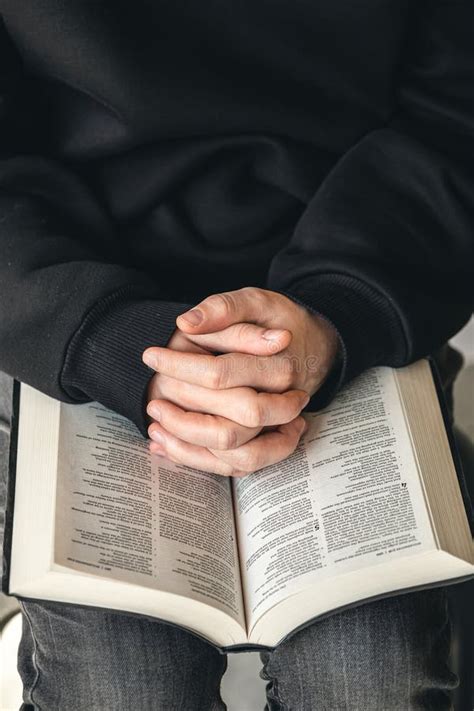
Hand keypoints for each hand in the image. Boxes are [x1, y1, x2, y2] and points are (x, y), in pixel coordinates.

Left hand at [143, 288, 338, 475]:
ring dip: (189, 447)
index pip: (220, 374)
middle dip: (182, 419)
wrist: (309, 346)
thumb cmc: (275, 321)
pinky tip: (166, 444)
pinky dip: (198, 459)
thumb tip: (186, 323)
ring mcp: (277, 428)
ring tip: (154, 427)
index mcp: (278, 366)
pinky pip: (236, 466)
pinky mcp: (268, 443)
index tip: (151, 356)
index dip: (181, 366)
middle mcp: (281, 403)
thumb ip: (224, 309)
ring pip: (235, 457)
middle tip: (152, 400)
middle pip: (230, 428)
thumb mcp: (255, 301)